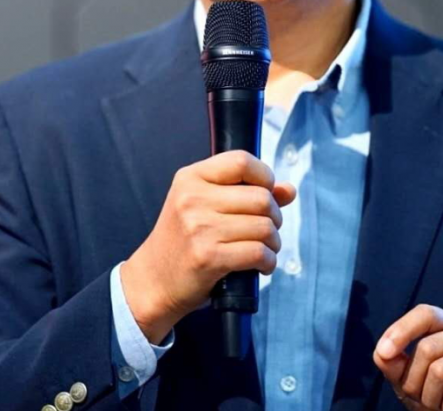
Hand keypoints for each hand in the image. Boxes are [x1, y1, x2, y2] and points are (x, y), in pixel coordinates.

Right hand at [120, 151, 295, 343]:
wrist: (153, 281)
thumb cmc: (184, 240)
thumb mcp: (204, 205)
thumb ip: (246, 191)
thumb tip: (289, 190)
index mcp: (191, 177)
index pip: (241, 161)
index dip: (264, 176)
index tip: (266, 193)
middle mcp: (192, 198)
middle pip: (261, 197)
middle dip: (275, 215)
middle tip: (268, 229)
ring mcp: (199, 227)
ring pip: (264, 226)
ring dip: (273, 241)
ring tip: (265, 248)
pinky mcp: (208, 257)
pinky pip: (258, 252)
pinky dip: (268, 261)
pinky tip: (261, 265)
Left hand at [373, 304, 442, 410]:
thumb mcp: (412, 378)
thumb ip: (395, 363)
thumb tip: (382, 353)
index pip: (425, 314)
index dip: (401, 330)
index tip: (383, 352)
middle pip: (427, 348)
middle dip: (414, 382)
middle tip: (422, 399)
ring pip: (440, 372)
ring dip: (431, 399)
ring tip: (441, 406)